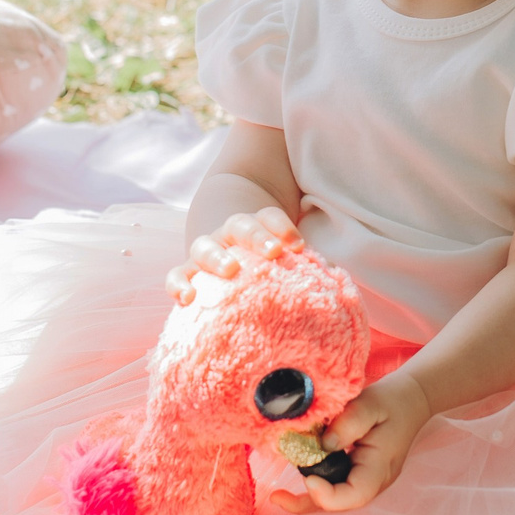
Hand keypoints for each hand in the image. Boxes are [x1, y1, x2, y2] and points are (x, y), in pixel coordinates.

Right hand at [165, 206, 297, 304]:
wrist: (227, 247)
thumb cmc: (264, 261)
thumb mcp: (282, 255)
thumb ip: (305, 266)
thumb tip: (337, 284)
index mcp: (256, 225)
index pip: (269, 216)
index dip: (283, 226)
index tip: (298, 245)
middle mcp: (229, 234)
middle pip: (240, 225)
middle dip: (256, 237)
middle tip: (272, 252)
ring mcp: (206, 251)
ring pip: (205, 246)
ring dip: (217, 256)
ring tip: (230, 270)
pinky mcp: (187, 272)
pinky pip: (177, 275)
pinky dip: (178, 283)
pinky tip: (186, 298)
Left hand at [269, 372, 430, 514]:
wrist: (410, 399)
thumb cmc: (392, 401)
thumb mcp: (370, 404)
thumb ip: (348, 422)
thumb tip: (323, 443)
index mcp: (379, 468)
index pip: (354, 495)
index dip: (328, 495)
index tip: (307, 478)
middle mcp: (373, 482)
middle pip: (339, 504)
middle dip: (307, 503)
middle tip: (277, 496)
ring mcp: (364, 480)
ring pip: (334, 500)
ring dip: (306, 499)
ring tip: (278, 496)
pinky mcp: (356, 473)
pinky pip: (334, 487)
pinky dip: (313, 487)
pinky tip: (294, 481)